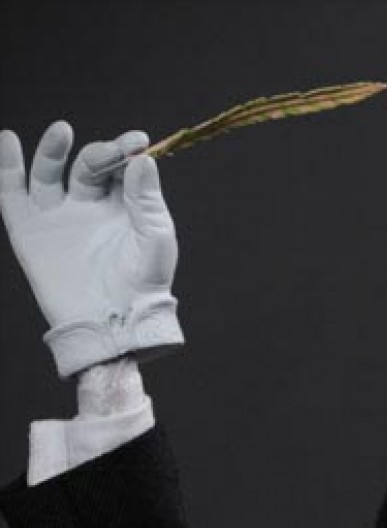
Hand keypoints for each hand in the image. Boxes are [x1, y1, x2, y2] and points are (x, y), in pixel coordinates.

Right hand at [0, 120, 183, 377]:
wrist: (114, 321)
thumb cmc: (144, 283)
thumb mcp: (154, 239)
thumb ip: (147, 200)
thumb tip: (143, 159)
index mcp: (123, 206)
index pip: (121, 167)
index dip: (126, 150)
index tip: (138, 141)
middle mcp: (89, 205)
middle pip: (87, 166)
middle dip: (98, 154)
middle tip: (111, 153)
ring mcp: (58, 216)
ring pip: (50, 172)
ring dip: (53, 150)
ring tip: (62, 131)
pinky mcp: (30, 230)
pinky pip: (13, 192)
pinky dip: (7, 166)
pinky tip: (7, 140)